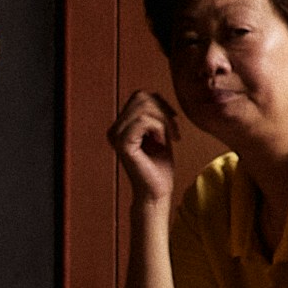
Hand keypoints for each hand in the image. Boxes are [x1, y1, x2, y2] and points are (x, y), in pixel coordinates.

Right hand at [111, 89, 189, 208]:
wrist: (157, 192)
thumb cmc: (160, 166)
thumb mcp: (159, 132)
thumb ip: (154, 113)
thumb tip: (154, 95)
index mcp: (120, 126)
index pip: (139, 95)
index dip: (160, 102)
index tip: (173, 120)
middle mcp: (114, 129)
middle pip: (141, 97)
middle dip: (163, 110)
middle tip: (174, 130)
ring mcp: (116, 136)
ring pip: (143, 107)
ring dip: (163, 120)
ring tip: (168, 137)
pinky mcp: (123, 144)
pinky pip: (143, 121)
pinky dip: (159, 128)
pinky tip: (162, 142)